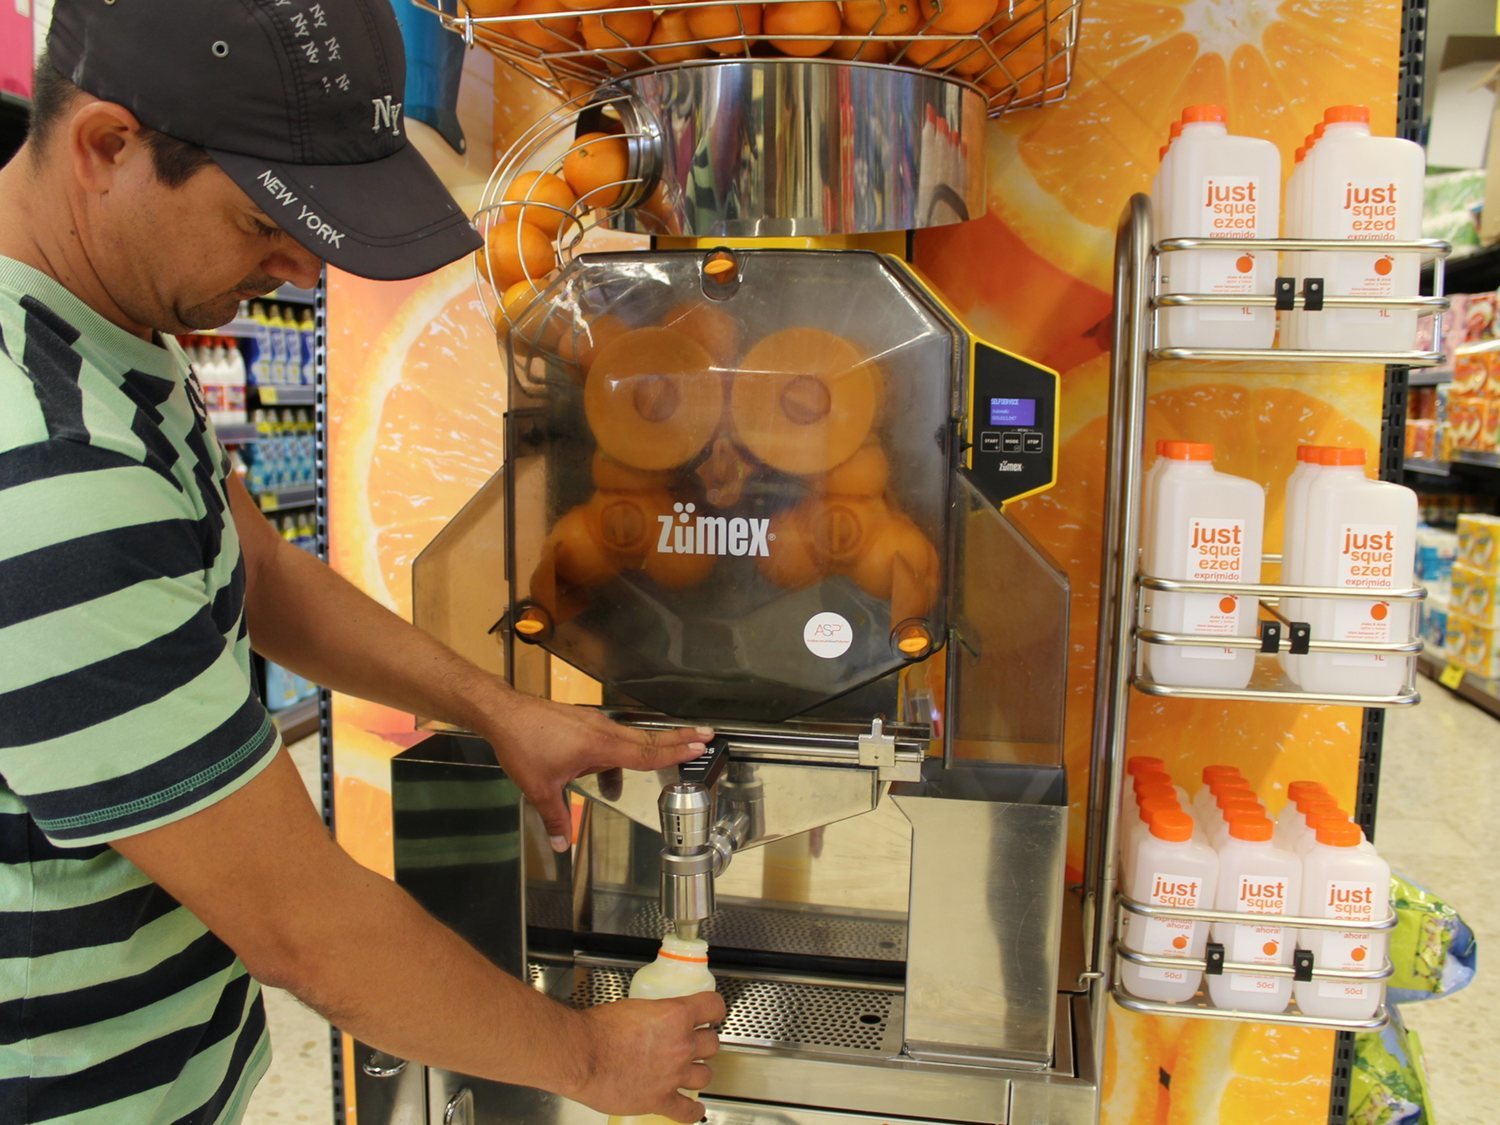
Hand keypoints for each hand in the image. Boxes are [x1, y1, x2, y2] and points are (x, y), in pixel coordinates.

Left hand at [478, 688, 712, 851]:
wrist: (504, 714)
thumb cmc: (523, 745)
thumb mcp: (539, 788)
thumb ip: (555, 817)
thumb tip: (561, 844)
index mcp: (599, 746)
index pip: (646, 752)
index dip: (675, 752)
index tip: (699, 746)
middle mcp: (602, 730)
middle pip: (648, 738)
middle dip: (678, 739)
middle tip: (705, 736)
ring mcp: (593, 723)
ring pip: (628, 739)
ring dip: (643, 750)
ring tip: (634, 775)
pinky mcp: (582, 722)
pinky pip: (609, 738)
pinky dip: (615, 754)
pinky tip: (597, 773)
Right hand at [572, 991, 726, 1121]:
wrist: (582, 1054)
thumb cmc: (598, 1029)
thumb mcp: (633, 1007)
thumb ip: (653, 1015)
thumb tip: (654, 1020)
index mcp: (675, 1015)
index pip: (713, 1007)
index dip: (715, 1010)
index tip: (713, 1014)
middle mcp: (680, 1045)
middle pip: (712, 1044)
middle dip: (704, 1042)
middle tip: (695, 1043)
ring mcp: (673, 1075)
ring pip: (705, 1075)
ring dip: (699, 1071)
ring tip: (692, 1071)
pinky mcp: (659, 1100)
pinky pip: (687, 1110)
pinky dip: (693, 1111)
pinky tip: (695, 1108)